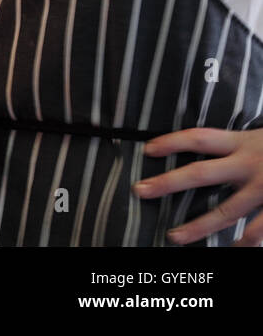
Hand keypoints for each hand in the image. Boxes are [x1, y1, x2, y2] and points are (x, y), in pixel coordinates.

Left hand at [134, 127, 262, 245]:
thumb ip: (239, 144)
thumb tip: (209, 148)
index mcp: (245, 142)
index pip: (200, 138)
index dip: (173, 142)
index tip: (147, 149)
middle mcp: (251, 165)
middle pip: (201, 174)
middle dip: (169, 183)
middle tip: (139, 191)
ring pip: (227, 211)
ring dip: (199, 226)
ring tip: (174, 237)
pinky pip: (260, 229)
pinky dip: (247, 242)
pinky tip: (233, 250)